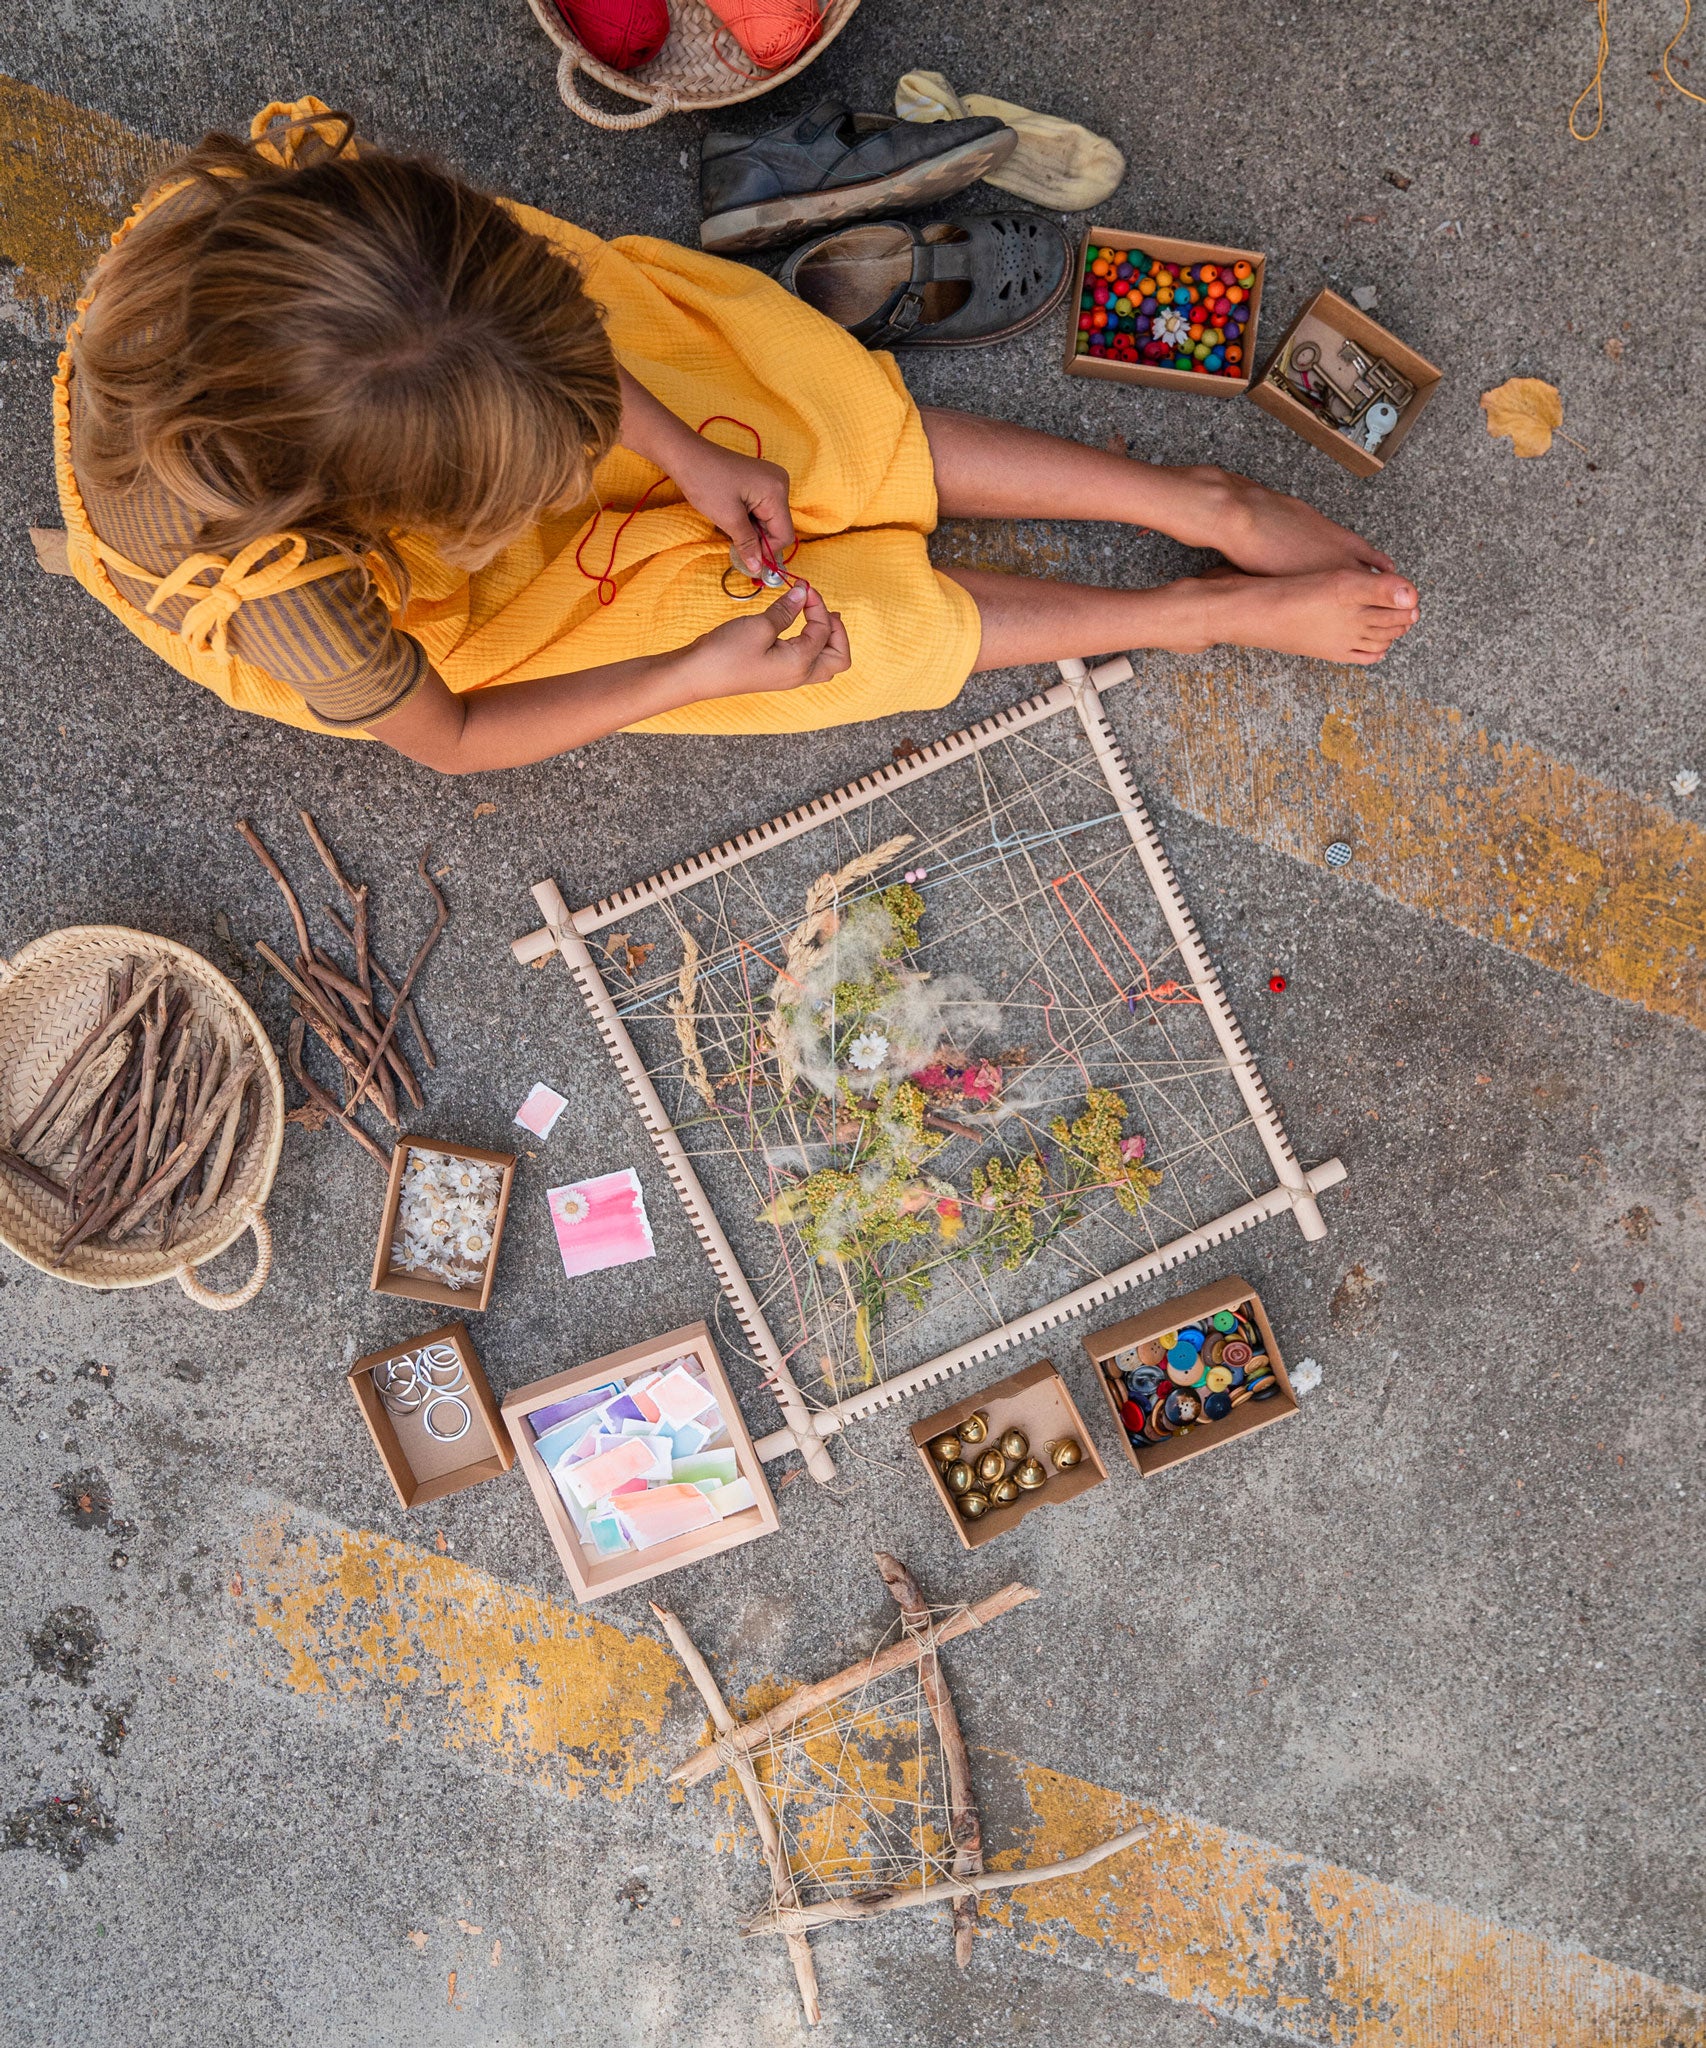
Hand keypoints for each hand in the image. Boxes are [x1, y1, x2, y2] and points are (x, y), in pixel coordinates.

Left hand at [673, 437, 796, 577]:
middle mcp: (780, 483)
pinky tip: (732, 514)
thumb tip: (757, 569)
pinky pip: (761, 510)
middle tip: (733, 540)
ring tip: (729, 523)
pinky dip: (748, 519)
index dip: (767, 551)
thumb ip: (747, 545)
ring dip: (750, 530)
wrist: (687, 455)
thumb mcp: (728, 519)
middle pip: (777, 528)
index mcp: (777, 491)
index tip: (747, 557)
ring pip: (768, 521)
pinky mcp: (760, 482)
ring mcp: (771, 481)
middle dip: (757, 539)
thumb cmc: (705, 482)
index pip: (784, 534)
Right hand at [685, 584, 849, 697]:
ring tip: (818, 617)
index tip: (803, 586)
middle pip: (838, 659)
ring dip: (828, 640)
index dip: (818, 605)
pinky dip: (812, 644)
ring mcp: (788, 677)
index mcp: (800, 665)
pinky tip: (800, 629)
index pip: (824, 631)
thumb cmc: (726, 653)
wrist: (696, 674)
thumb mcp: (759, 626)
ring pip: (825, 663)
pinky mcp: (776, 673)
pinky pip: (808, 662)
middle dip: (838, 632)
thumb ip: (786, 610)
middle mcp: (799, 675)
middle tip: (826, 610)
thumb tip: (803, 594)